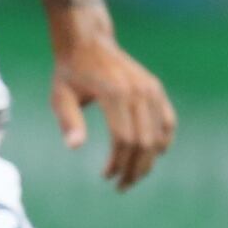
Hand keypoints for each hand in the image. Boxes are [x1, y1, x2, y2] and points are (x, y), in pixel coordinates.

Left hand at [49, 32, 176, 190]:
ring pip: (158, 135)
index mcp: (115, 93)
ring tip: (133, 176)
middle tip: (121, 186)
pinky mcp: (155, 89)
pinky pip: (167, 121)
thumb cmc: (70, 72)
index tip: (106, 176)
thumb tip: (75, 147)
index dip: (117, 163)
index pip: (124, 139)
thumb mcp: (61, 96)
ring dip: (149, 161)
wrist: (88, 41)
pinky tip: (153, 156)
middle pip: (144, 142)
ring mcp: (150, 89)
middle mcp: (138, 91)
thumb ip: (69, 121)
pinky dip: (163, 141)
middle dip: (134, 169)